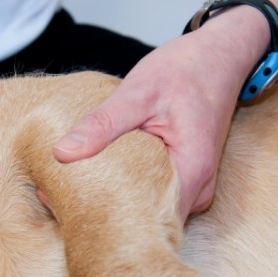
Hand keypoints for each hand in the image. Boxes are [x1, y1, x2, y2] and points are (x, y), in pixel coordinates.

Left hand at [53, 10, 269, 219]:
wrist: (220, 55)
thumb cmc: (185, 70)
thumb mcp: (137, 92)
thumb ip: (102, 124)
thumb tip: (62, 153)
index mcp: (192, 172)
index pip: (147, 220)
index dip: (108, 220)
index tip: (70, 212)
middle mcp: (197, 188)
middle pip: (146, 221)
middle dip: (104, 214)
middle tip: (57, 202)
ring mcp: (192, 186)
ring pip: (148, 209)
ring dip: (113, 202)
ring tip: (70, 192)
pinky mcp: (184, 178)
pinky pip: (152, 193)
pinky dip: (125, 188)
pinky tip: (96, 180)